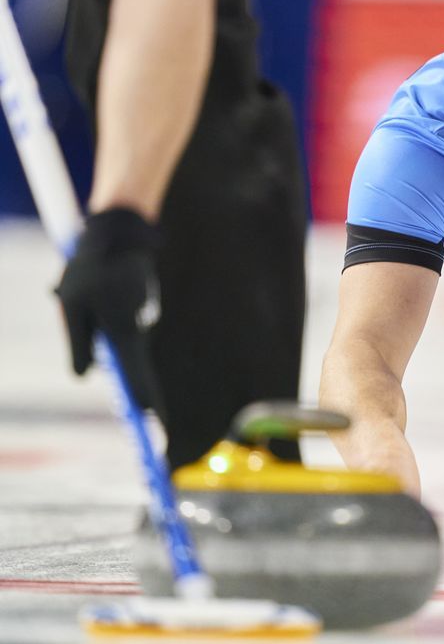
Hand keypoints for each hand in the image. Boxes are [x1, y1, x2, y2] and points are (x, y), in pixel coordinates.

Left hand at [55, 208, 162, 411]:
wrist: (120, 236)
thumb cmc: (89, 270)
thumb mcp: (73, 305)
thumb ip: (79, 343)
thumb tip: (84, 376)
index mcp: (122, 331)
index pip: (136, 377)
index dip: (144, 402)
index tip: (153, 424)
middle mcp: (139, 330)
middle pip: (138, 372)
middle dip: (140, 394)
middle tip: (149, 422)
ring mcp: (143, 321)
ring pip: (127, 349)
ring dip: (114, 349)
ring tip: (93, 308)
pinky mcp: (142, 314)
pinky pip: (127, 333)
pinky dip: (116, 331)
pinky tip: (104, 302)